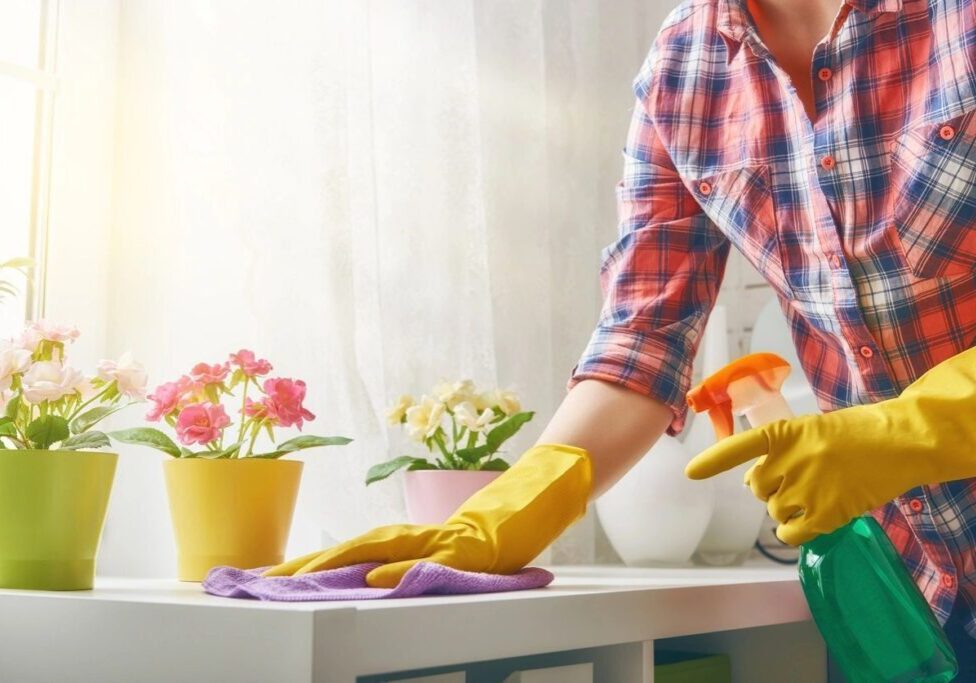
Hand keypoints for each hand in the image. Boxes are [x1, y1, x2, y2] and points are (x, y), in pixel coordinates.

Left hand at [264, 444, 591, 586]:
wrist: (522, 512)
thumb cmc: (477, 538)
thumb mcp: (434, 556)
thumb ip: (401, 564)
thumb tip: (362, 579)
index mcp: (400, 539)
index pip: (346, 550)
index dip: (308, 561)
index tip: (270, 576)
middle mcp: (409, 536)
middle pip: (350, 547)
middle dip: (307, 563)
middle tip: (266, 579)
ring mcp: (433, 540)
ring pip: (376, 550)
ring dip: (336, 561)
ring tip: (300, 575)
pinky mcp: (460, 548)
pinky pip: (424, 561)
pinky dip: (397, 568)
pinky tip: (373, 576)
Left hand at [686, 347, 975, 545]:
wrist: (899, 442)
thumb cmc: (856, 432)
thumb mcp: (812, 430)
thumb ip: (783, 450)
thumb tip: (757, 482)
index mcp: (784, 433)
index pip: (739, 448)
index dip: (713, 462)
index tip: (690, 474)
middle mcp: (789, 460)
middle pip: (758, 487)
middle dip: (771, 487)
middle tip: (799, 480)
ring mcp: (806, 488)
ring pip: (774, 510)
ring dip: (787, 509)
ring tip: (816, 494)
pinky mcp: (825, 513)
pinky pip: (791, 532)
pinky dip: (794, 531)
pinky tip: (809, 521)